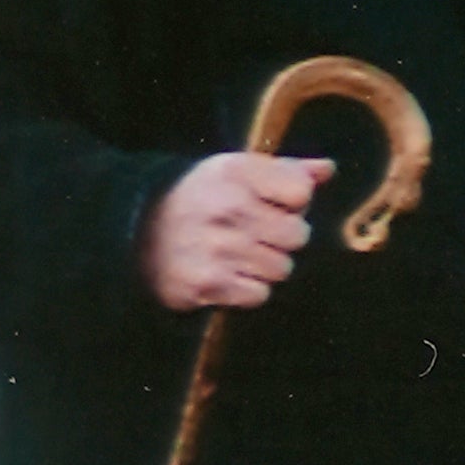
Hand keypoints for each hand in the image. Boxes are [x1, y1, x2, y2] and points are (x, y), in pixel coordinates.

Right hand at [142, 149, 330, 311]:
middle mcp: (227, 209)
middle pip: (298, 235)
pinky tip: (229, 274)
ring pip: (281, 268)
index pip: (301, 192)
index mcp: (236, 173)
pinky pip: (258, 294)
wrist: (136, 230)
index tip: (274, 203)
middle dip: (282, 237)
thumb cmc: (199, 197)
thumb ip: (286, 169)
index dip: (294, 201)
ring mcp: (216, 249)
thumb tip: (328, 169)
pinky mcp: (206, 284)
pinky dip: (248, 289)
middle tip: (257, 233)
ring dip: (266, 265)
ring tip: (240, 254)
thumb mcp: (236, 170)